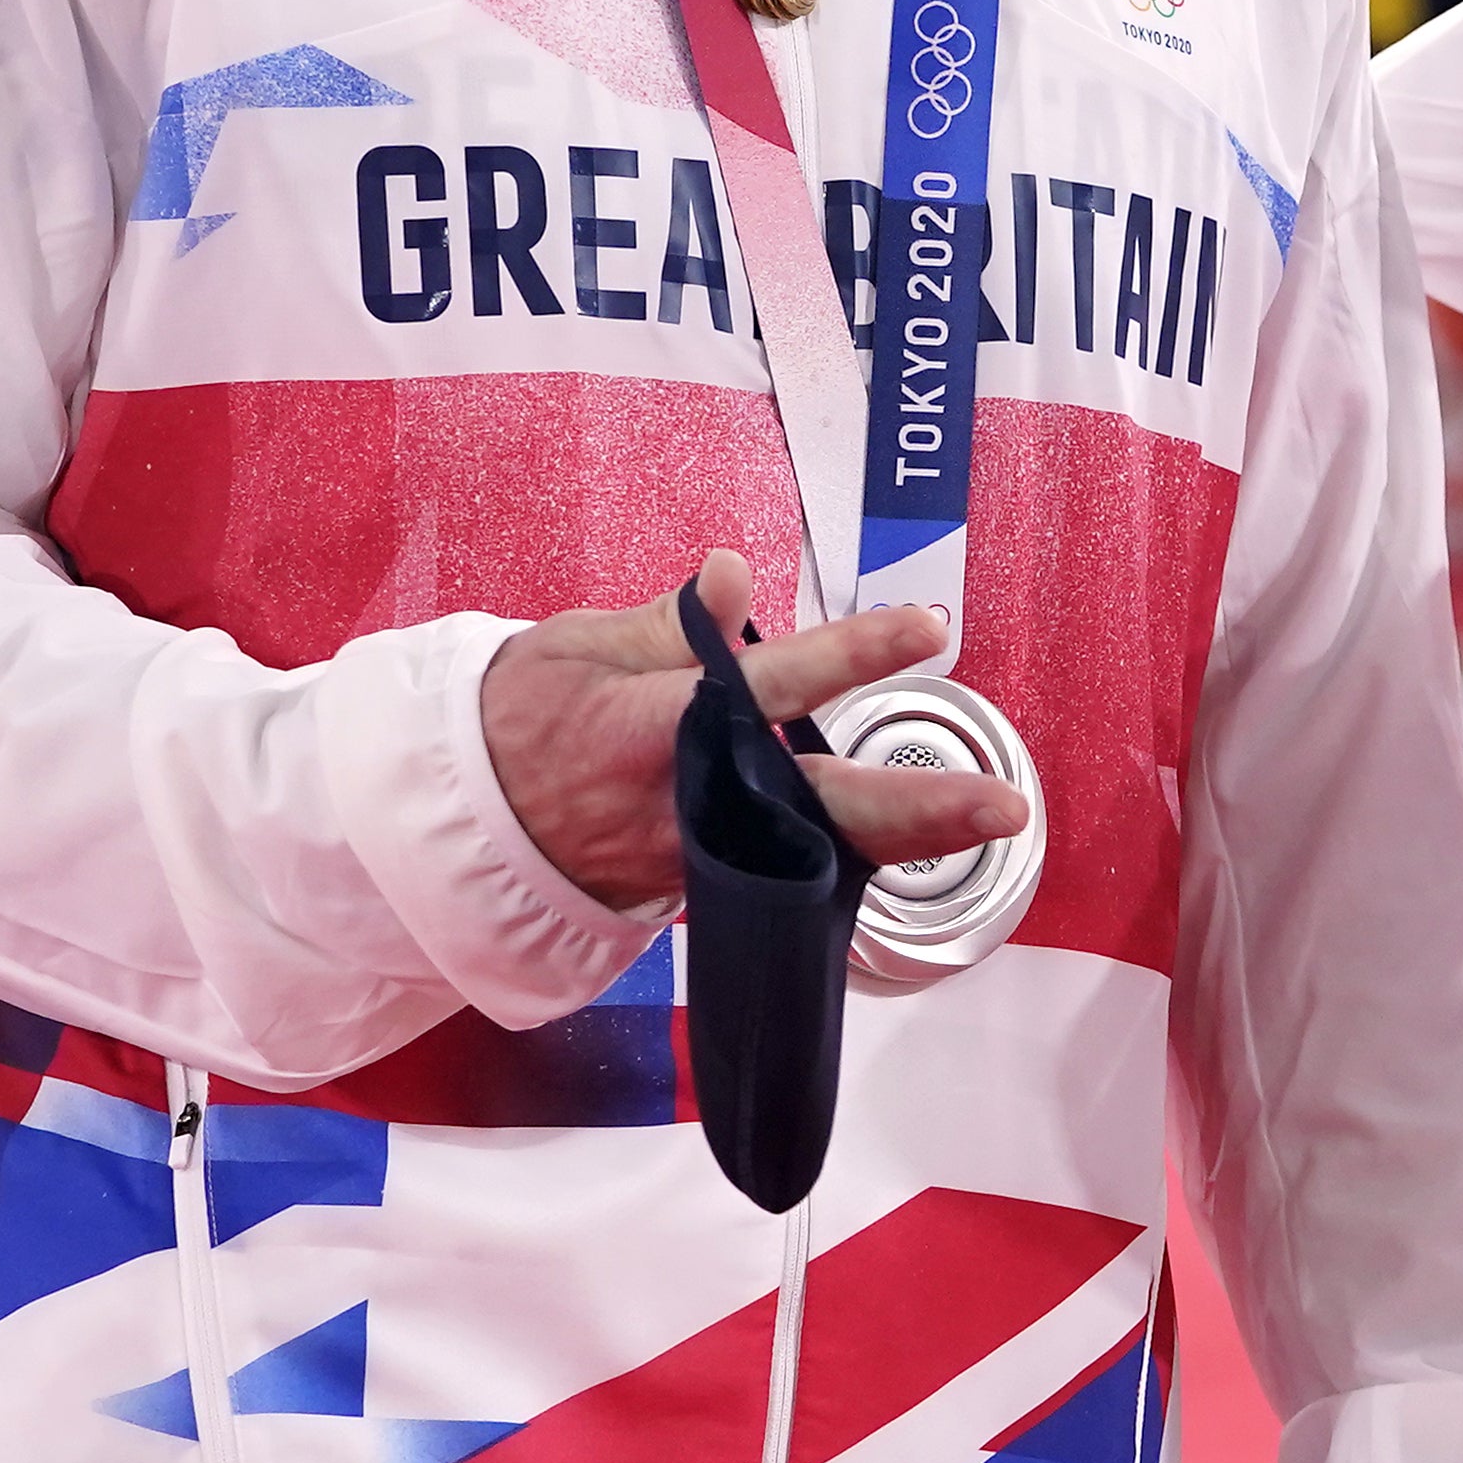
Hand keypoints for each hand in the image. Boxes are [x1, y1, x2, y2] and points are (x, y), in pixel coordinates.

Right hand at [473, 546, 1027, 914]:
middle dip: (915, 808)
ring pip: (816, 851)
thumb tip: (734, 574)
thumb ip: (671, 626)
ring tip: (990, 819)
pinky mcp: (700, 888)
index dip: (847, 655)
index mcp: (655, 725)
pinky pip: (785, 867)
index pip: (768, 684)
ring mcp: (698, 857)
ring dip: (904, 837)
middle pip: (818, 807)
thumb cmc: (518, 719)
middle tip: (1002, 803)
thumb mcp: (577, 647)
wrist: (461, 826)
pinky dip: (849, 853)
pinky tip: (919, 840)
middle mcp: (689, 801)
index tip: (922, 626)